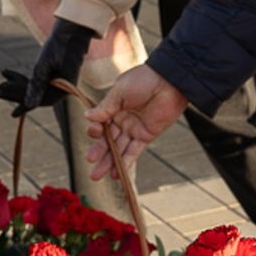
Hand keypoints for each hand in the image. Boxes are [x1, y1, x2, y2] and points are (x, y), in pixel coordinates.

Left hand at [0, 18, 92, 116]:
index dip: (26, 106)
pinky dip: (22, 77)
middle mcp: (62, 87)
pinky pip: (36, 79)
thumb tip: (28, 105)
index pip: (43, 102)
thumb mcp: (43, 66)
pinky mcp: (53, 73)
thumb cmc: (58, 46)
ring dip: (17, 85)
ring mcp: (58, 80)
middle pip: (37, 95)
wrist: (70, 29)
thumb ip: (36, 85)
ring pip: (35, 87)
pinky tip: (7, 73)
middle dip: (17, 94)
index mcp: (64, 89)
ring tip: (0, 83)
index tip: (13, 113)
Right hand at [83, 65, 187, 180]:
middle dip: (98, 151)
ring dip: (108, 162)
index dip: (95, 130)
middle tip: (90, 161)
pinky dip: (125, 162)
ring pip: (118, 148)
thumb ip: (105, 107)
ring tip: (97, 175)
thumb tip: (87, 116)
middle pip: (107, 139)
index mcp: (113, 107)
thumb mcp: (120, 91)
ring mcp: (133, 128)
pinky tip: (116, 173)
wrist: (169, 82)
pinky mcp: (146, 135)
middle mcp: (121, 119)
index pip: (99, 123)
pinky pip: (133, 151)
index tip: (94, 132)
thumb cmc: (143, 80)